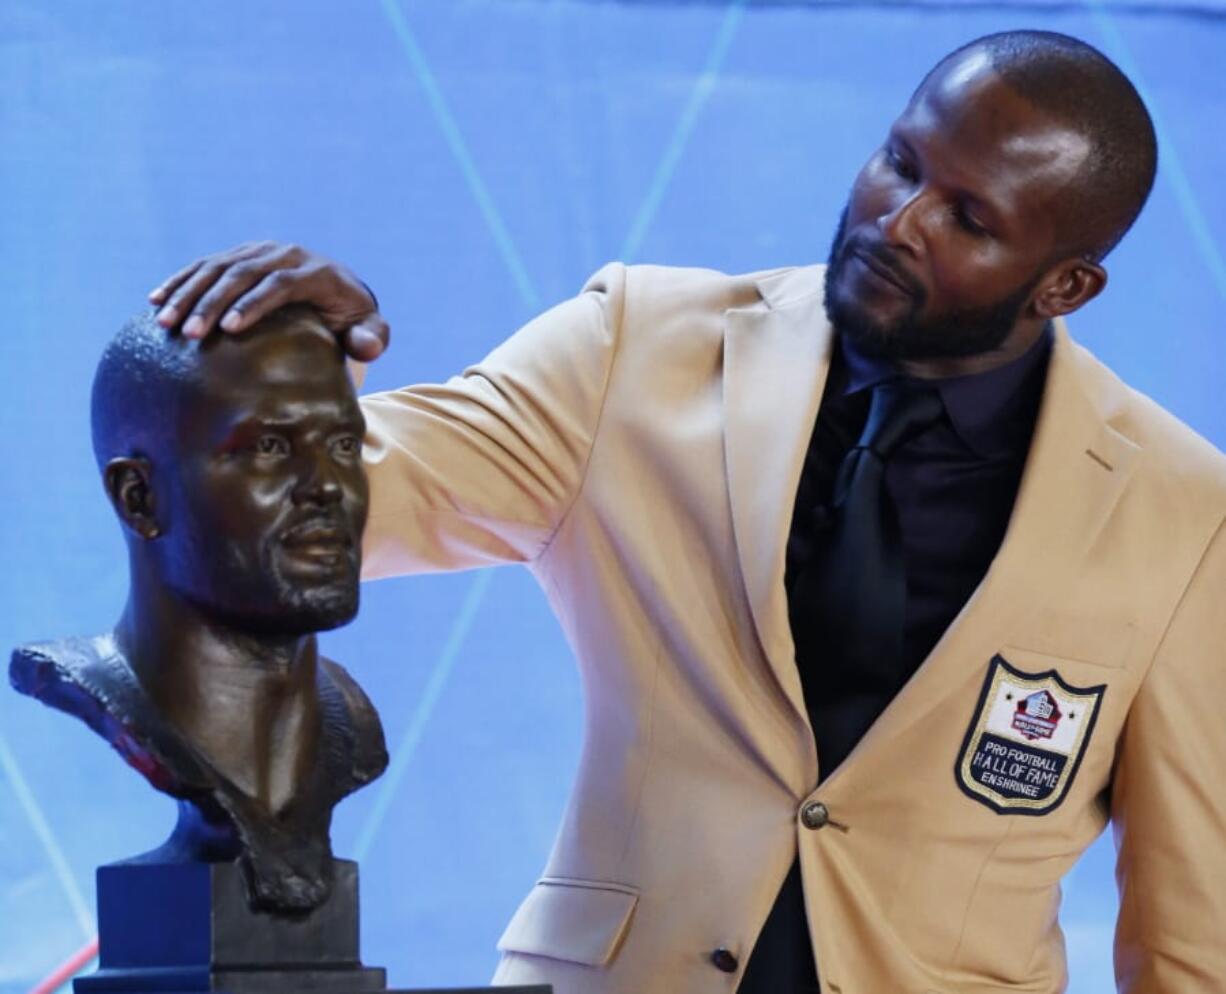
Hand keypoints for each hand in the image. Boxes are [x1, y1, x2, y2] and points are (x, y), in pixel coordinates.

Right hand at [148, 242, 389, 360]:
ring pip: (217, 267)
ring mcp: (258, 251)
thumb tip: (366, 347)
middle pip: (242, 273)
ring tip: (166, 323)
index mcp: (315, 271)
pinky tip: (155, 301)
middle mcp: (284, 254)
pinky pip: (204, 265)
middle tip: (189, 333)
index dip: (254, 304)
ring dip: (188, 293)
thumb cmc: (354, 318)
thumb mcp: (369, 328)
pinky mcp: (239, 255)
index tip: (231, 329)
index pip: (279, 284)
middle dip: (212, 302)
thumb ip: (373, 338)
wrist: (339, 289)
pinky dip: (180, 281)